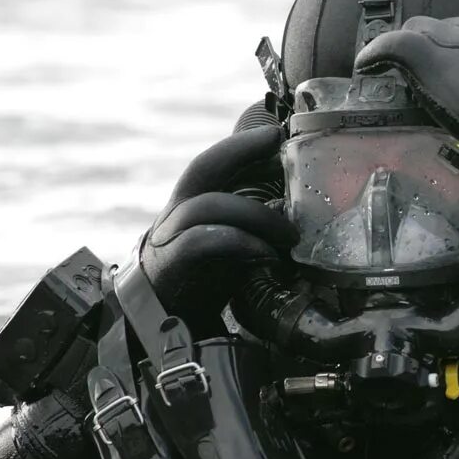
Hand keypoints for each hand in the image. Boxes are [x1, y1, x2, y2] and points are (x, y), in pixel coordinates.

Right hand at [140, 125, 297, 328]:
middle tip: (275, 141)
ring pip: (209, 206)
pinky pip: (204, 242)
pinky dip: (240, 244)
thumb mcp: (232, 244)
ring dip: (257, 215)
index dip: (244, 146)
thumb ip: (253, 224)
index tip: (277, 134)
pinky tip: (266, 256)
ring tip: (291, 235)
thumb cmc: (204, 279)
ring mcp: (171, 237)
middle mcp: (178, 213)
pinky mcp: (173, 265)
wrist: (165, 323)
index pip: (215, 165)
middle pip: (203, 168)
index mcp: (192, 205)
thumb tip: (294, 208)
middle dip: (239, 149)